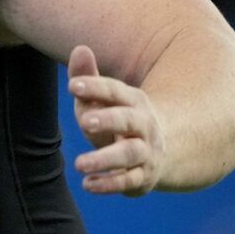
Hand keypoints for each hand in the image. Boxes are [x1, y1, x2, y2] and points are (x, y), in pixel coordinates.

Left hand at [67, 44, 164, 196]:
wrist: (162, 150)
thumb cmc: (119, 120)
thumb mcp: (103, 100)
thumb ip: (88, 78)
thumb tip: (79, 49)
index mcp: (133, 101)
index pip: (115, 91)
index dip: (95, 87)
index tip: (73, 85)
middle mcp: (143, 125)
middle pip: (128, 120)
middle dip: (109, 119)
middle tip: (85, 121)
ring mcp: (145, 152)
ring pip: (129, 154)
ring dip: (105, 159)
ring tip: (79, 164)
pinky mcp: (142, 177)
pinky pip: (129, 181)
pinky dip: (110, 184)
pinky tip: (88, 184)